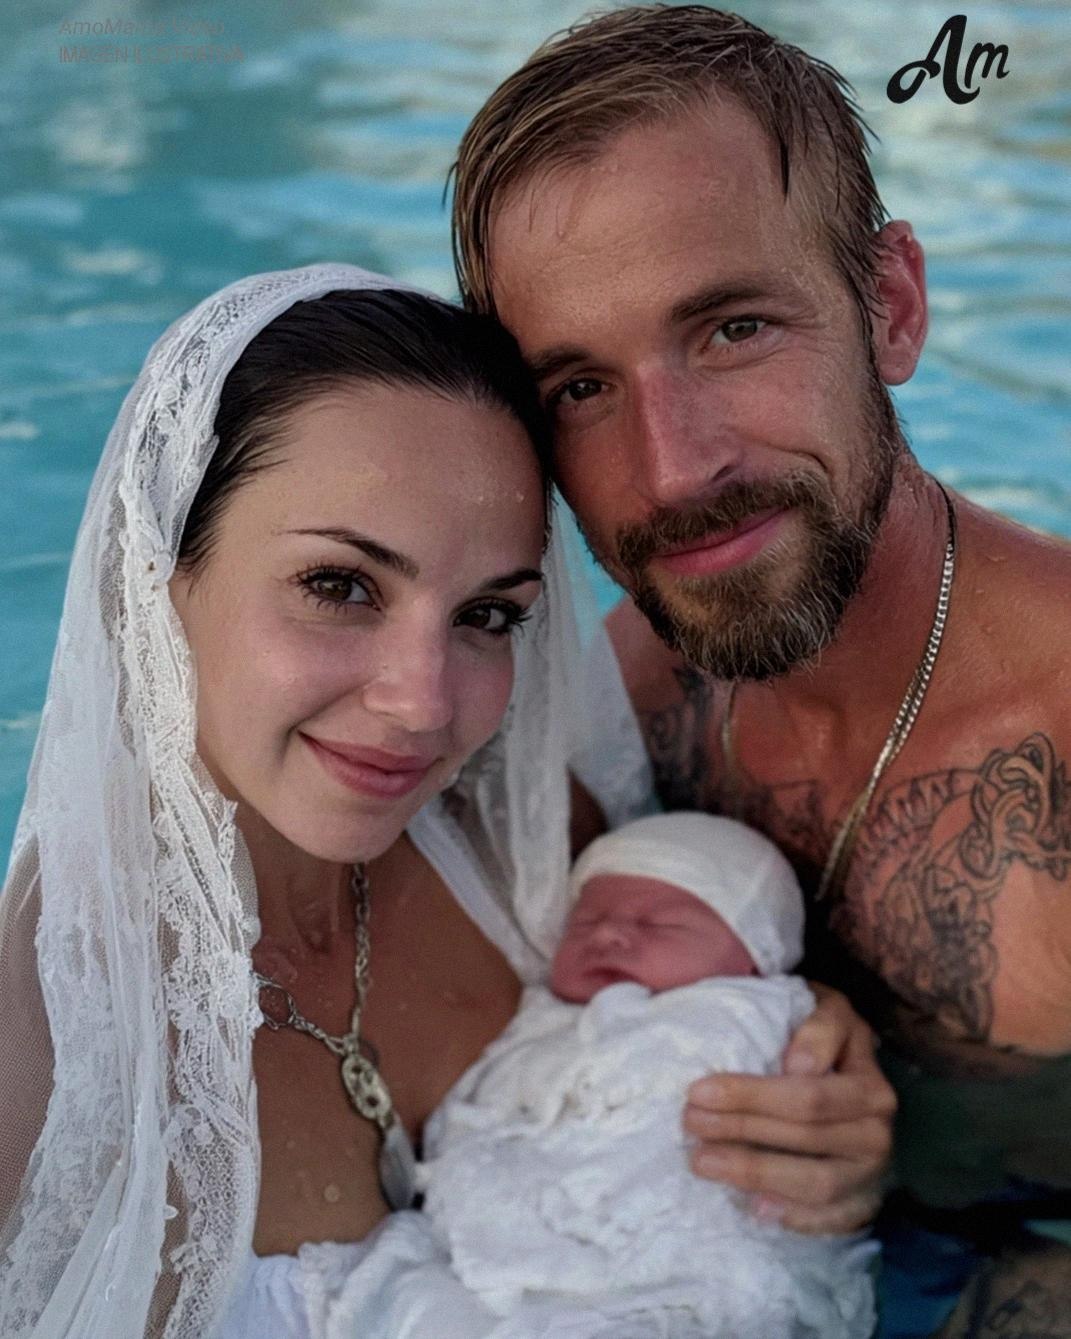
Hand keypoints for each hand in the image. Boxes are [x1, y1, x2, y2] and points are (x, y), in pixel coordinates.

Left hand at [683, 983, 895, 1233]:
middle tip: (689, 1122)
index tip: (699, 1091)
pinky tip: (749, 1206)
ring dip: (752, 1173)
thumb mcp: (831, 1013)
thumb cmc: (828, 1039)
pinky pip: (826, 1220)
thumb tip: (798, 1066)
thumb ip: (820, 1028)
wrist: (852, 1074)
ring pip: (813, 1184)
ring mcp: (869, 1175)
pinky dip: (790, 1216)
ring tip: (702, 1161)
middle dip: (739, 1129)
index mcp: (870, 1087)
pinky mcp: (859, 1205)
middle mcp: (876, 1135)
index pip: (808, 1097)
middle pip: (803, 1138)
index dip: (752, 1096)